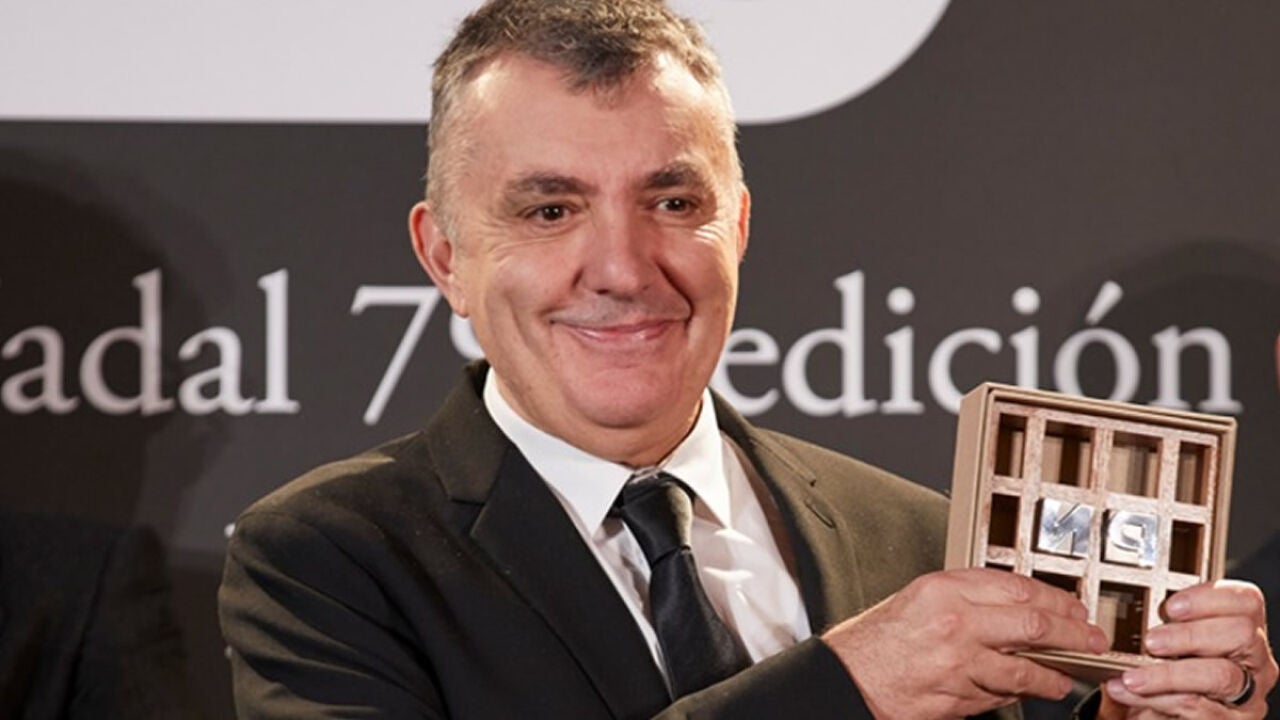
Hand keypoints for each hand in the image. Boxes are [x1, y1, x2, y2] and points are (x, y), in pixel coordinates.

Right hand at [822, 568, 1108, 718]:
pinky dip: (1021, 695)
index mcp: (944, 590)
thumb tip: (1016, 606)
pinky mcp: (957, 698)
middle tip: (1093, 641)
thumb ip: (966, 598)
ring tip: (1068, 676)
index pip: (1016, 588)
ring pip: (1024, 670)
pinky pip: (1001, 697)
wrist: (848, 678)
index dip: (1054, 599)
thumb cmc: (877, 640)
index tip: (1074, 608)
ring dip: (1054, 675)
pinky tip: (1034, 692)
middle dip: (1072, 635)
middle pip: (1032, 626)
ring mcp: (958, 664)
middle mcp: (954, 624)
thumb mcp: (919, 598)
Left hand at [1099, 580, 1275, 717]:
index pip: (1246, 601)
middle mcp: (1253, 660)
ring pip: (1222, 674)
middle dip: (1191, 634)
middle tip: (1151, 641)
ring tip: (1133, 675)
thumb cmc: (1162, 673)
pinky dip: (1158, 698)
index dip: (1210, 598)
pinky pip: (1199, 706)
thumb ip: (1158, 624)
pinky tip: (1129, 691)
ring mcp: (1248, 694)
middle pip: (1240, 633)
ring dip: (1171, 673)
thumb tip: (1125, 615)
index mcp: (1240, 629)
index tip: (1172, 606)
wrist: (1154, 715)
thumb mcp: (1162, 643)